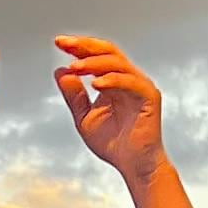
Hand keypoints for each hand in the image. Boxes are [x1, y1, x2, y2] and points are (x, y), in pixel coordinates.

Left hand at [53, 36, 168, 187]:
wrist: (132, 165)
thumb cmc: (113, 143)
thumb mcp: (84, 117)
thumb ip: (74, 96)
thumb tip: (60, 71)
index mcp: (113, 81)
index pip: (97, 56)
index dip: (78, 47)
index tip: (58, 42)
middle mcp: (128, 78)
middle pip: (108, 51)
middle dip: (85, 46)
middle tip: (65, 44)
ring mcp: (140, 86)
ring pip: (117, 63)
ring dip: (94, 63)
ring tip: (76, 67)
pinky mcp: (149, 96)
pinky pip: (130, 82)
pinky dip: (112, 80)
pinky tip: (95, 84)